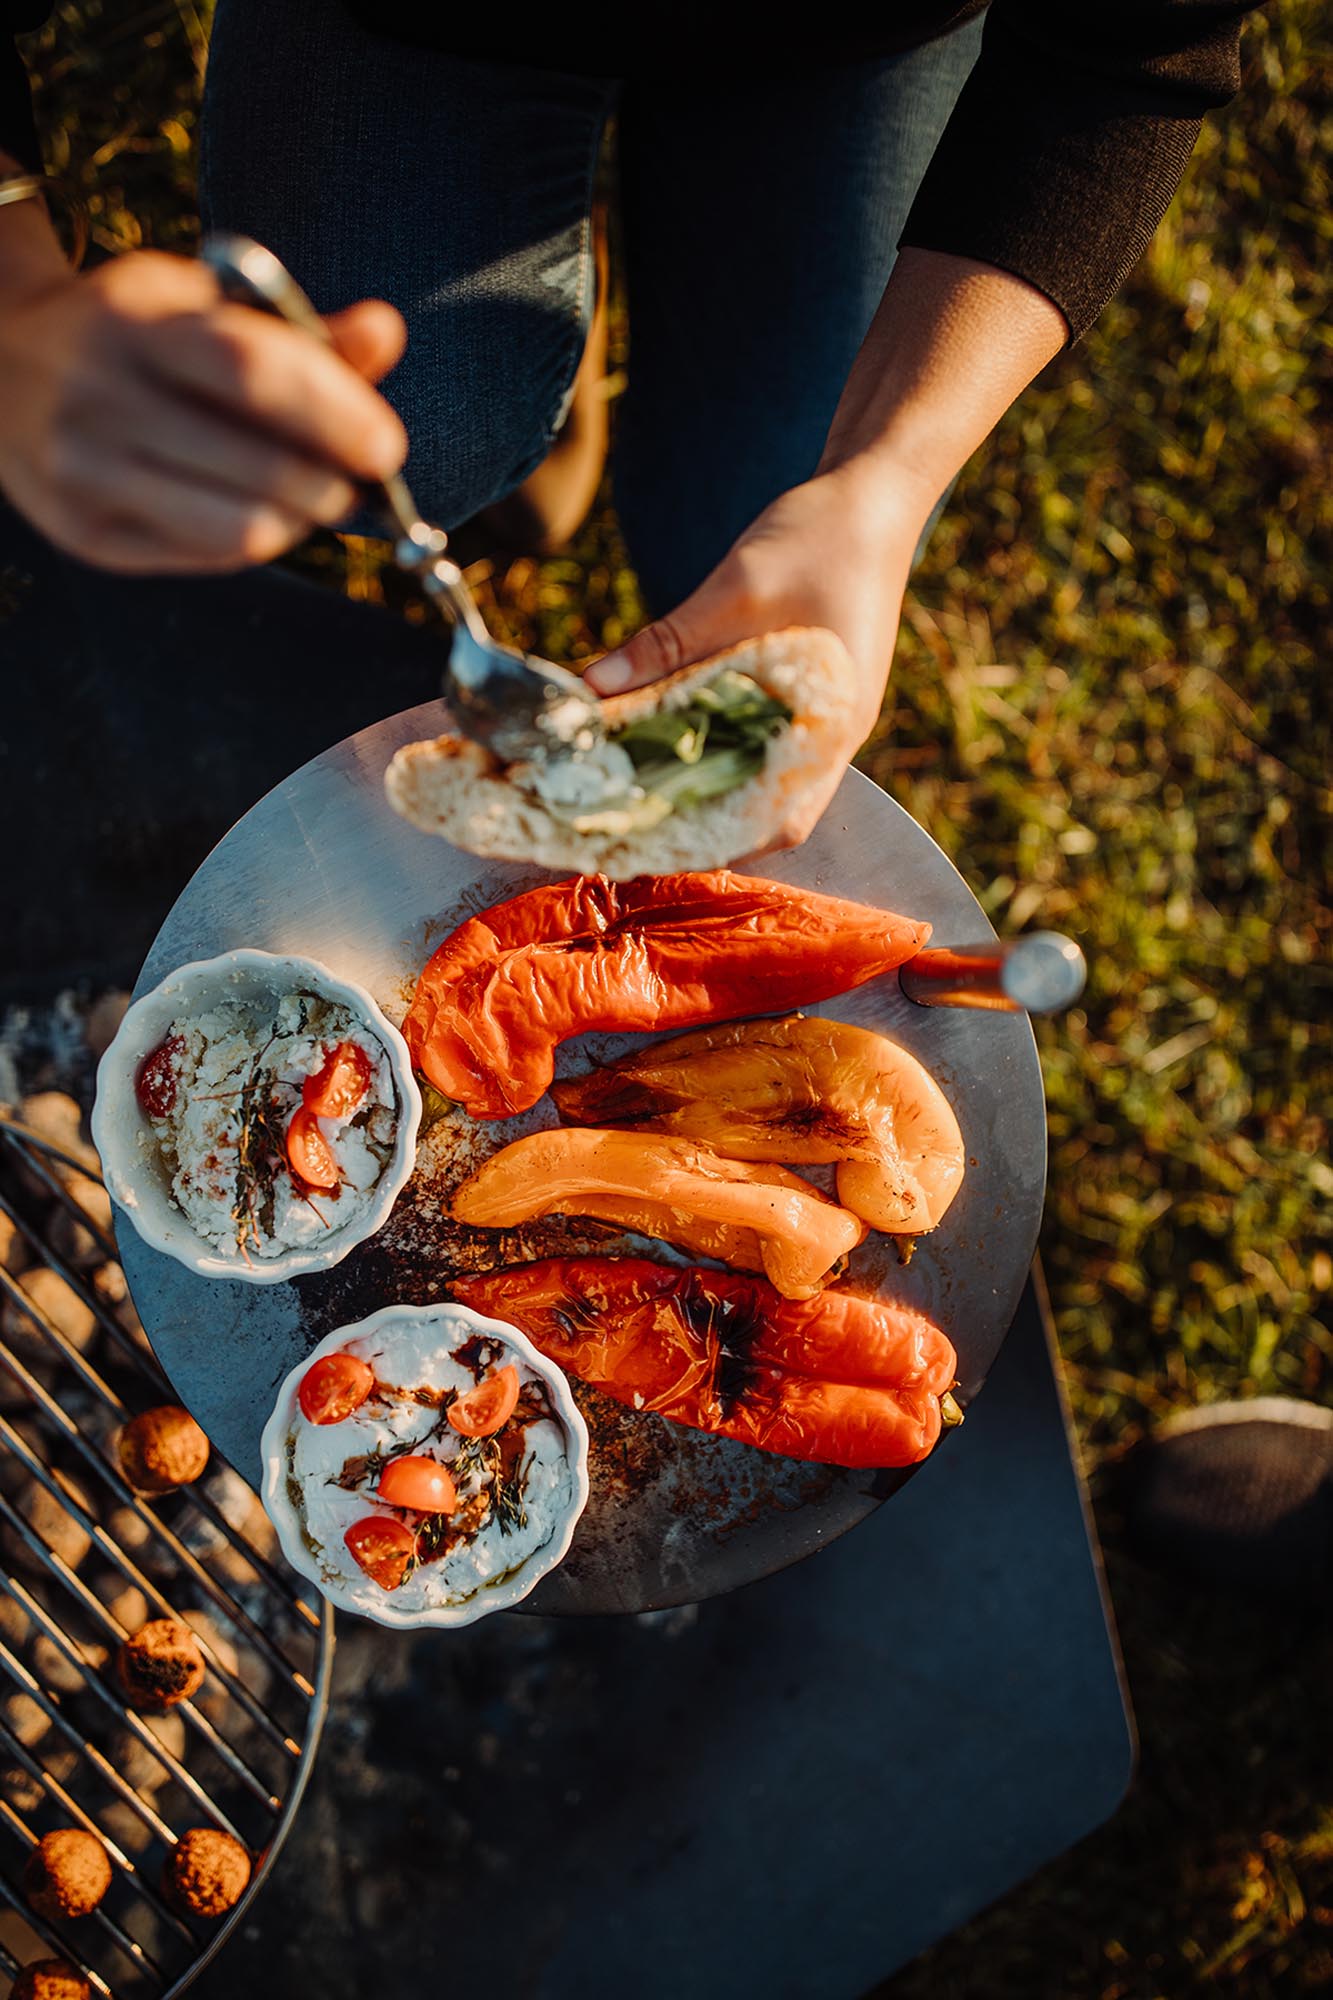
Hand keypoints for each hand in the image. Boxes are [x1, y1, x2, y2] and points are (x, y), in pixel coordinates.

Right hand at [0, 245, 406, 572]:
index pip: (253, 371)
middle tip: (356, 479)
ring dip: (302, 520)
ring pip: (241, 528)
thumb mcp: (198, 305)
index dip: (335, 414)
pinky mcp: (86, 536)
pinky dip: (257, 540)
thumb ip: (296, 328)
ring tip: (312, 497)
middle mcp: (98, 399)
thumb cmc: (131, 335)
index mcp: (133, 324)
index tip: (385, 448)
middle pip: (258, 466)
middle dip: (332, 483)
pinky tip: (258, 511)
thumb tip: (386, 331)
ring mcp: (84, 474)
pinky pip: (210, 557)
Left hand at [584, 467, 931, 849]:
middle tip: (633, 821)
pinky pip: (762, 738)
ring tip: (640, 788)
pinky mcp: (811, 691)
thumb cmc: (821, 538)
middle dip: (703, 823)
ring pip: (763, 774)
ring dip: (708, 786)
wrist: (874, 492)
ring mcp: (826, 713)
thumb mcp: (735, 589)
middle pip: (769, 810)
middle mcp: (834, 732)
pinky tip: (670, 735)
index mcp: (833, 724)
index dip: (724, 845)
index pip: (783, 820)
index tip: (660, 844)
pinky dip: (718, 746)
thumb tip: (594, 689)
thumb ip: (668, 644)